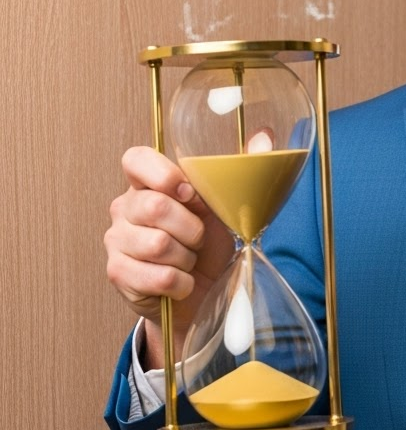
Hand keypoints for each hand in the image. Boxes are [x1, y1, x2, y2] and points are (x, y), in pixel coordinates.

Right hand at [104, 146, 233, 367]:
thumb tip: (265, 135)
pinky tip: (180, 282)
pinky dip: (181, 282)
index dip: (164, 175)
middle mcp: (124, 207)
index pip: (136, 159)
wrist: (197, 294)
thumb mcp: (225, 207)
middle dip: (192, 229)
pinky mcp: (117, 272)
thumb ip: (242, 169)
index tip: (190, 194)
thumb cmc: (207, 246)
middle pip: (156, 206)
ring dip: (187, 258)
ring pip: (158, 244)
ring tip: (188, 260)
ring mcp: (116, 239)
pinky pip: (160, 276)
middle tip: (198, 240)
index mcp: (147, 183)